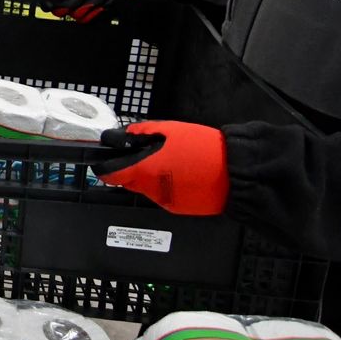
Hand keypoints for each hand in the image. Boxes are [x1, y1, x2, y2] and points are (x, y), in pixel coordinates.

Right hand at [41, 0, 159, 22]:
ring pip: (76, 15)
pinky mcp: (92, 21)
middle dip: (70, 4)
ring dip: (90, 4)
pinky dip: (97, 11)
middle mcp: (72, 6)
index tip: (48, 5)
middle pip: (60, 12)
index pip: (51, 3)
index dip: (48, 4)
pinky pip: (88, 20)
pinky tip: (104, 5)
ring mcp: (82, 14)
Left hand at [93, 121, 227, 215]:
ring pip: (146, 189)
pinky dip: (166, 186)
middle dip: (132, 170)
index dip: (105, 167)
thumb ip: (141, 133)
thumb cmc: (204, 149)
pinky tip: (182, 175)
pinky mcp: (178, 209)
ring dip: (151, 177)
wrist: (236, 173)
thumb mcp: (170, 130)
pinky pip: (163, 196)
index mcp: (146, 170)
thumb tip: (120, 136)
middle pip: (129, 182)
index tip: (104, 161)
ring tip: (173, 163)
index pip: (111, 175)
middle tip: (149, 155)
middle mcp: (152, 190)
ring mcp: (165, 201)